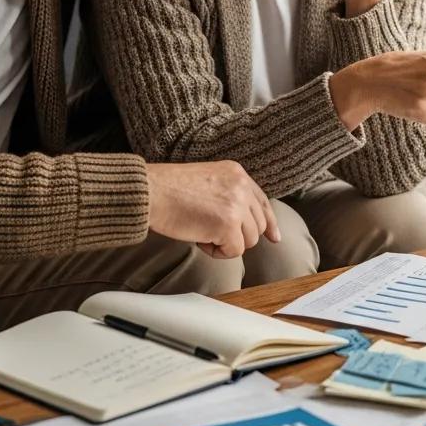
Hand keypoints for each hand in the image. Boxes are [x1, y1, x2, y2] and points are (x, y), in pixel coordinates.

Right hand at [145, 161, 279, 258]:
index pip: (262, 201)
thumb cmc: (169, 190)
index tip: (274, 237)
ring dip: (226, 244)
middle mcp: (241, 186)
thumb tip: (244, 223)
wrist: (151, 192)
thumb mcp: (207, 181)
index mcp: (236, 173)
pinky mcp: (228, 224)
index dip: (270, 222)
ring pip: (248, 240)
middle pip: (257, 225)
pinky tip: (200, 239)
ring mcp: (237, 205)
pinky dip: (216, 252)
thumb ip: (228, 195)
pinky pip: (234, 251)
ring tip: (201, 232)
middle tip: (210, 232)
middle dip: (238, 236)